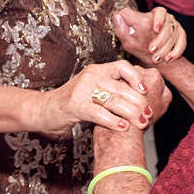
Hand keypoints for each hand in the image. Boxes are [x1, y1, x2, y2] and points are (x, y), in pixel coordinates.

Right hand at [34, 60, 170, 136]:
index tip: (146, 91)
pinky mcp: (74, 106)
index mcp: (98, 70)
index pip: (122, 66)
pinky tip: (123, 126)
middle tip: (149, 114)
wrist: (44, 109)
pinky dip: (113, 120)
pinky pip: (99, 113)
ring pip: (113, 100)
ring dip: (130, 113)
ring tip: (140, 122)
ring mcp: (82, 90)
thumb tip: (142, 95)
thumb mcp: (94, 88)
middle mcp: (91, 76)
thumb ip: (113, 88)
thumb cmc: (75, 101)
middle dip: (139, 102)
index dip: (136, 77)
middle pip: (121, 87)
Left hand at [113, 7, 186, 65]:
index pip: (160, 12)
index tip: (155, 29)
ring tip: (157, 58)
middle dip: (160, 40)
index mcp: (154, 15)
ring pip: (174, 36)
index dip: (159, 20)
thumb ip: (121, 28)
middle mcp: (167, 19)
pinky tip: (169, 59)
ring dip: (166, 48)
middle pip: (168, 26)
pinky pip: (182, 43)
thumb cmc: (138, 46)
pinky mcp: (181, 36)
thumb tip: (117, 15)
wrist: (154, 57)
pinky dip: (176, 52)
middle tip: (151, 50)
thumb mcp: (127, 39)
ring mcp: (175, 27)